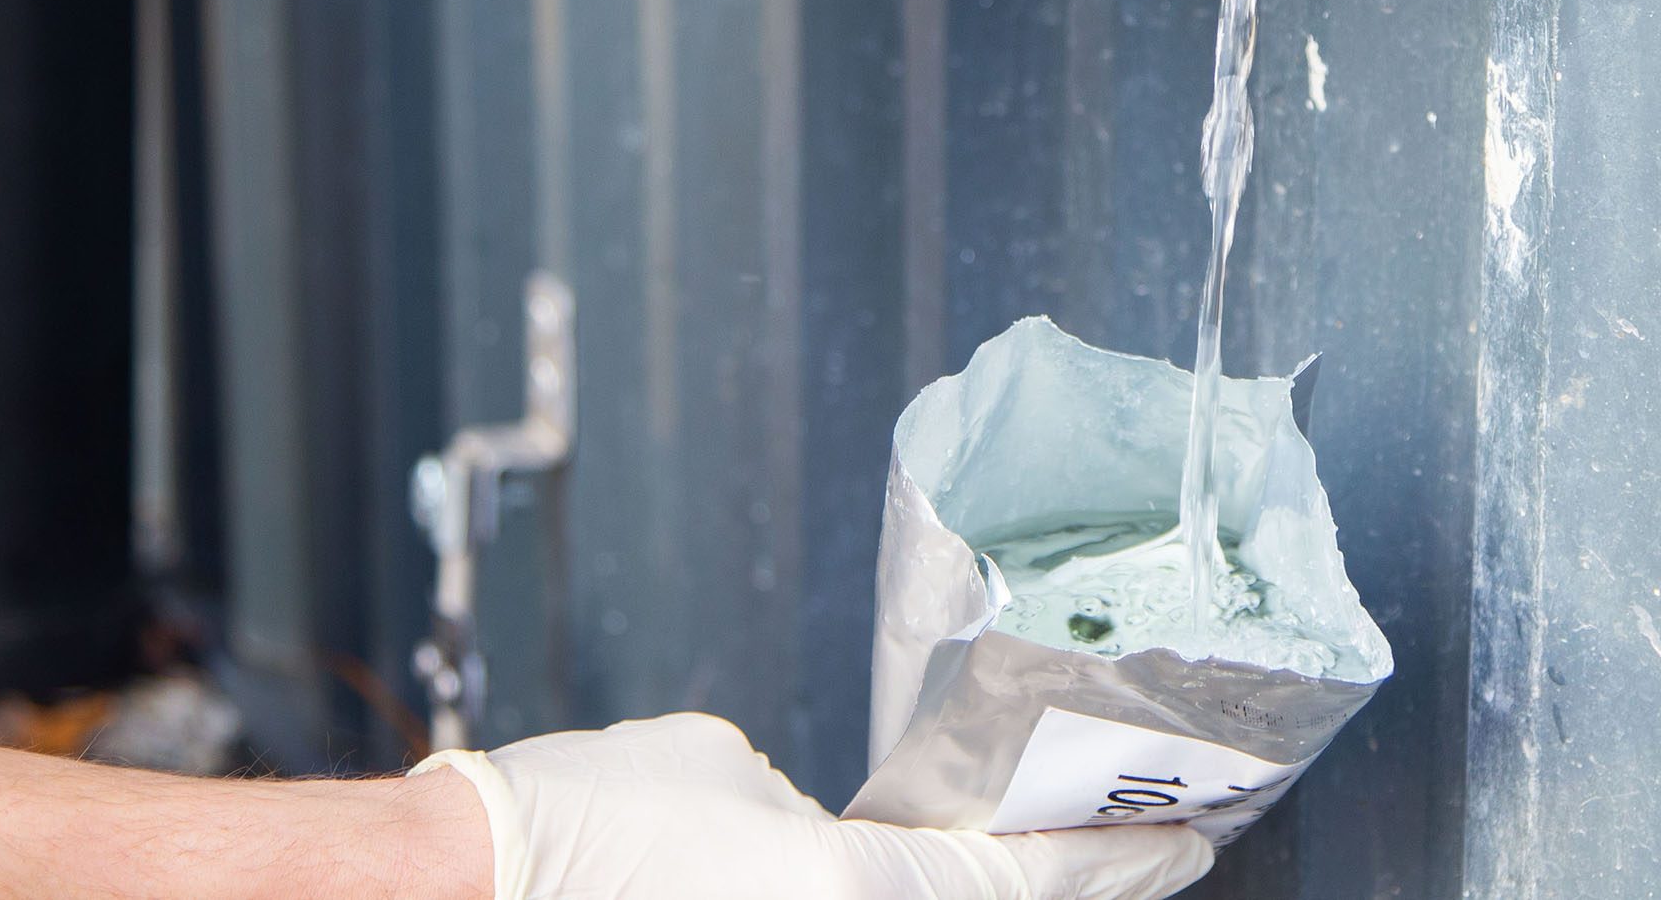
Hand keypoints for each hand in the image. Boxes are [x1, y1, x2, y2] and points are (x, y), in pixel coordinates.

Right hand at [413, 712, 1213, 899]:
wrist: (471, 888)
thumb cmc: (583, 822)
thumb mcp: (727, 773)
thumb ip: (819, 809)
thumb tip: (846, 835)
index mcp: (865, 897)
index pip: (1033, 879)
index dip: (1124, 855)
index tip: (1189, 831)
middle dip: (1088, 892)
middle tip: (1160, 849)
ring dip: (1006, 899)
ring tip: (1067, 871)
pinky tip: (938, 883)